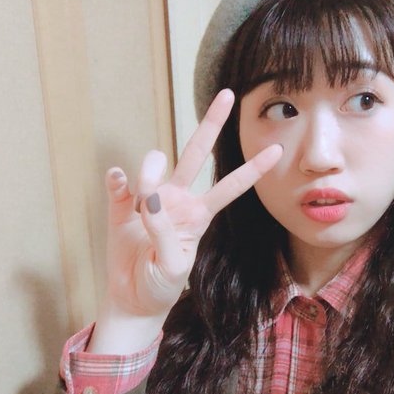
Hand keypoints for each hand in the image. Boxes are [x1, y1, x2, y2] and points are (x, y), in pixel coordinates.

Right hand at [90, 89, 281, 352]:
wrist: (132, 300)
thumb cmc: (161, 285)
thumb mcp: (173, 265)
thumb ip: (163, 230)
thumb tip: (147, 196)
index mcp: (198, 215)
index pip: (229, 187)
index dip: (252, 169)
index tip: (276, 149)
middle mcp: (177, 201)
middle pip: (196, 154)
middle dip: (211, 125)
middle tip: (227, 94)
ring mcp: (149, 201)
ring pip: (154, 168)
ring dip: (150, 173)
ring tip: (142, 201)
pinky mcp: (120, 208)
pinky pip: (118, 187)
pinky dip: (117, 182)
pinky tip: (117, 179)